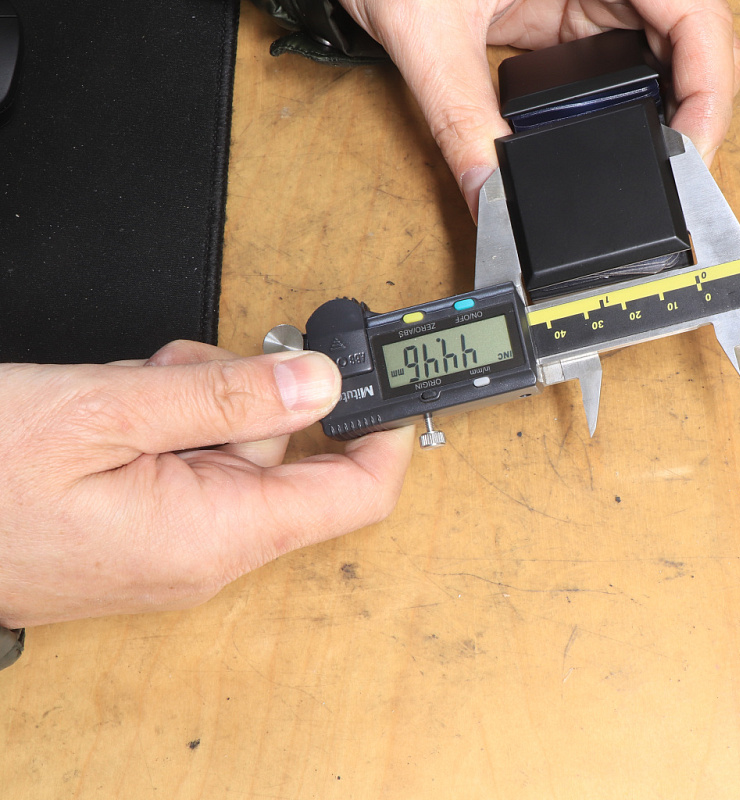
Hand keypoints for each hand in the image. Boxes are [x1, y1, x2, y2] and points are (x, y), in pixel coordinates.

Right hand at [0, 341, 413, 628]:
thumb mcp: (106, 412)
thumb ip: (225, 396)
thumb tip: (320, 382)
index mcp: (216, 533)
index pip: (353, 496)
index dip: (383, 435)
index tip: (385, 382)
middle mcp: (204, 551)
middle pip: (286, 456)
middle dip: (251, 394)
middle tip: (187, 369)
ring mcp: (169, 545)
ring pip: (233, 448)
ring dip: (199, 400)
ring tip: (128, 389)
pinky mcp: (138, 530)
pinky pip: (188, 463)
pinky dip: (167, 421)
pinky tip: (116, 408)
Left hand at [342, 0, 739, 218]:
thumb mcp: (426, 31)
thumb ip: (458, 117)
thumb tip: (488, 193)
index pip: (698, 14)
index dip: (711, 85)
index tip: (694, 147)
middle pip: (698, 40)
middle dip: (700, 108)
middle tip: (679, 174)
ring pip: (672, 57)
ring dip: (673, 111)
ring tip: (657, 166)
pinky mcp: (573, 19)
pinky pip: (628, 66)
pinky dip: (635, 110)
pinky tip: (624, 144)